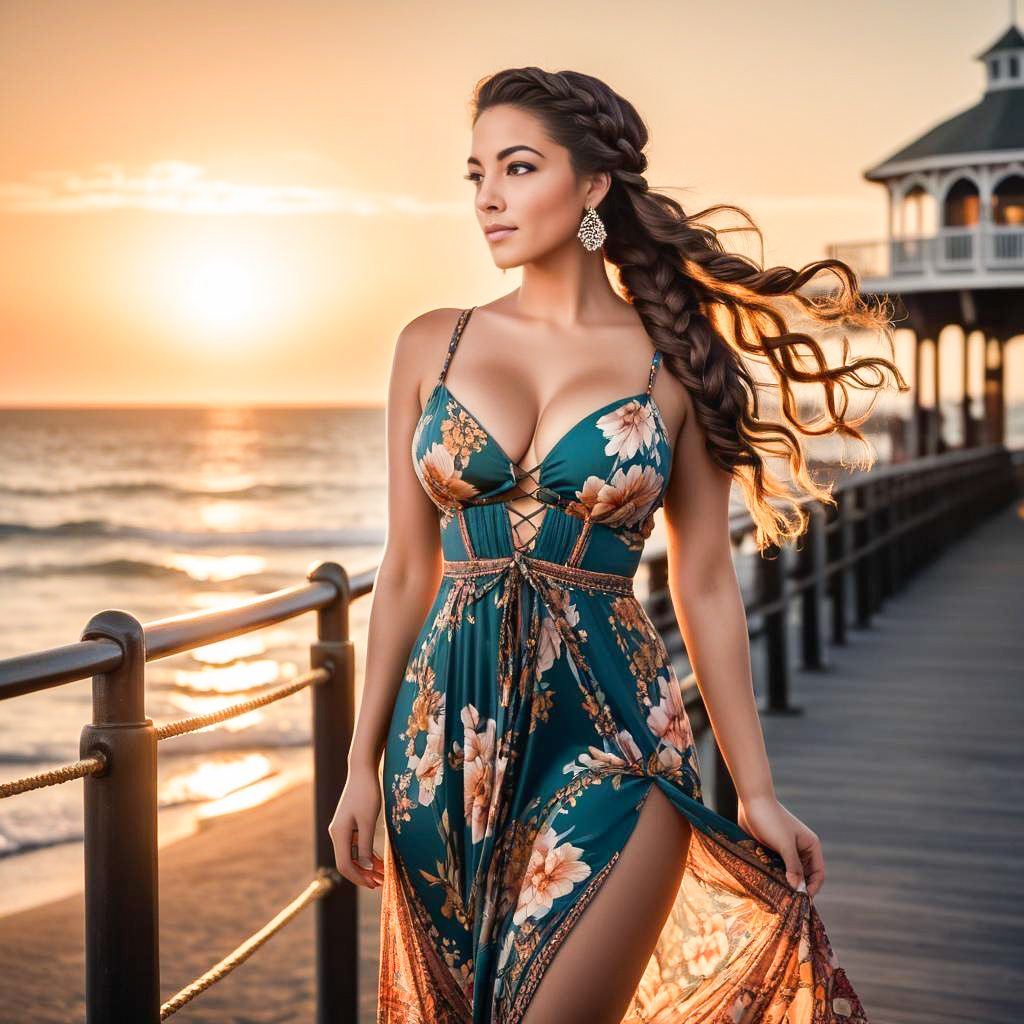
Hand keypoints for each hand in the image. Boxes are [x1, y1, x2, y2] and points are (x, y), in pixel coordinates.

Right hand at [328, 763, 384, 889]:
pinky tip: (377, 861)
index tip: (373, 885)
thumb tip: (365, 867)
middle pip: (347, 862)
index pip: (345, 865)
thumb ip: (365, 845)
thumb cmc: (366, 793)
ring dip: (366, 866)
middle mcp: (337, 833)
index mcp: (339, 833)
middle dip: (362, 875)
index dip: (358, 878)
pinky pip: (355, 845)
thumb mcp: (368, 821)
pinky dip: (366, 854)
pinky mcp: (348, 825)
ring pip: (352, 855)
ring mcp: (342, 829)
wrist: (362, 771)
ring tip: (382, 875)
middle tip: (380, 883)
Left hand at [737, 794, 823, 896]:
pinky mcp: (773, 851)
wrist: (752, 802)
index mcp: (811, 846)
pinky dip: (775, 876)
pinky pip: (778, 869)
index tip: (801, 900)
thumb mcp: (784, 844)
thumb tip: (798, 889)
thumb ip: (793, 867)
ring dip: (785, 883)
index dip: (812, 888)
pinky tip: (768, 884)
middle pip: (804, 876)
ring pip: (790, 874)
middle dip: (798, 888)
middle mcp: (802, 850)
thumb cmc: (771, 820)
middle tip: (788, 901)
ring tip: (777, 894)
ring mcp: (787, 851)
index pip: (818, 874)